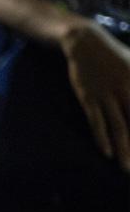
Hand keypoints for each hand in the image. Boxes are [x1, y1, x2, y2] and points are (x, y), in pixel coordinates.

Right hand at [60, 20, 129, 171]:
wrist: (85, 43)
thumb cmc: (115, 55)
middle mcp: (127, 90)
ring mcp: (106, 95)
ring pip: (119, 127)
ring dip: (125, 149)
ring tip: (127, 168)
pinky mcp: (88, 98)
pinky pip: (96, 121)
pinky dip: (101, 137)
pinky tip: (106, 153)